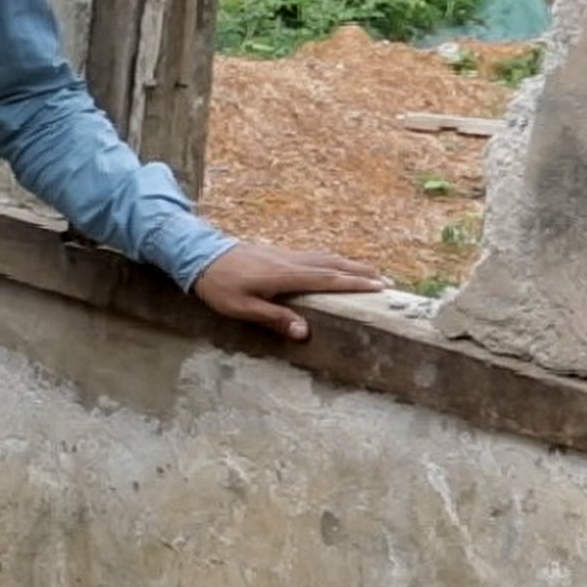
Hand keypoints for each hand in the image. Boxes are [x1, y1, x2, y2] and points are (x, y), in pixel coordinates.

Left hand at [191, 240, 388, 341]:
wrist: (199, 255)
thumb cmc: (219, 286)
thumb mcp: (243, 308)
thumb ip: (274, 319)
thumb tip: (305, 332)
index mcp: (285, 276)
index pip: (327, 280)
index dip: (354, 284)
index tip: (379, 287)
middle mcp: (290, 262)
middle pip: (333, 265)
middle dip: (360, 273)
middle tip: (386, 281)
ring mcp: (285, 255)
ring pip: (324, 258)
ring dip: (348, 265)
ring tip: (369, 272)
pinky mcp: (278, 253)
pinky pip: (314, 256)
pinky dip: (332, 261)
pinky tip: (334, 265)